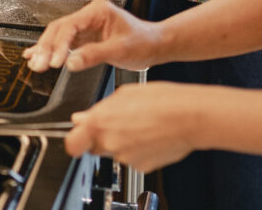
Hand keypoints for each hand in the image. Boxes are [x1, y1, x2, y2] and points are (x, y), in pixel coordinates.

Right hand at [22, 0, 161, 72]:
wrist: (155, 46)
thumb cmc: (143, 43)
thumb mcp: (120, 50)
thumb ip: (94, 55)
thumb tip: (71, 63)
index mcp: (97, 11)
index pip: (70, 25)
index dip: (59, 44)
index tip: (54, 61)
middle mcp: (89, 15)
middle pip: (59, 29)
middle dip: (46, 47)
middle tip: (37, 64)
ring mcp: (86, 26)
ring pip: (59, 35)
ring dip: (46, 50)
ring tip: (34, 63)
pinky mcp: (85, 37)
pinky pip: (64, 43)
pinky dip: (51, 50)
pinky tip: (37, 55)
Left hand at [65, 82, 202, 170]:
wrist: (188, 116)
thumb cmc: (160, 100)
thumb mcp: (124, 94)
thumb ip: (99, 110)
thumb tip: (80, 119)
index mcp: (100, 121)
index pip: (72, 143)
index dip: (74, 140)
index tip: (77, 137)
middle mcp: (109, 142)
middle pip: (95, 146)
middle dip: (102, 137)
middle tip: (120, 123)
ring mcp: (125, 157)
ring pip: (115, 152)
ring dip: (123, 142)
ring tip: (142, 125)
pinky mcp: (140, 167)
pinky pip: (133, 159)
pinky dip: (138, 150)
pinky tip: (150, 135)